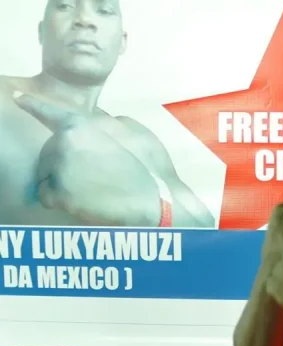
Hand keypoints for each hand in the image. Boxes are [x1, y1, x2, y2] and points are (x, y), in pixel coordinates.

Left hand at [14, 92, 159, 225]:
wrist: (153, 199)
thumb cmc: (147, 166)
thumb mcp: (132, 130)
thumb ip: (105, 122)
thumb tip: (93, 118)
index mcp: (81, 126)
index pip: (50, 113)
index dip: (33, 104)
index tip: (18, 97)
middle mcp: (63, 144)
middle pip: (48, 151)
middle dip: (63, 161)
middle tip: (93, 174)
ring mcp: (59, 170)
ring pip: (45, 174)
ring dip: (61, 180)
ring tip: (90, 188)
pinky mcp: (59, 195)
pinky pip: (46, 195)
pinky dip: (59, 199)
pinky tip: (81, 200)